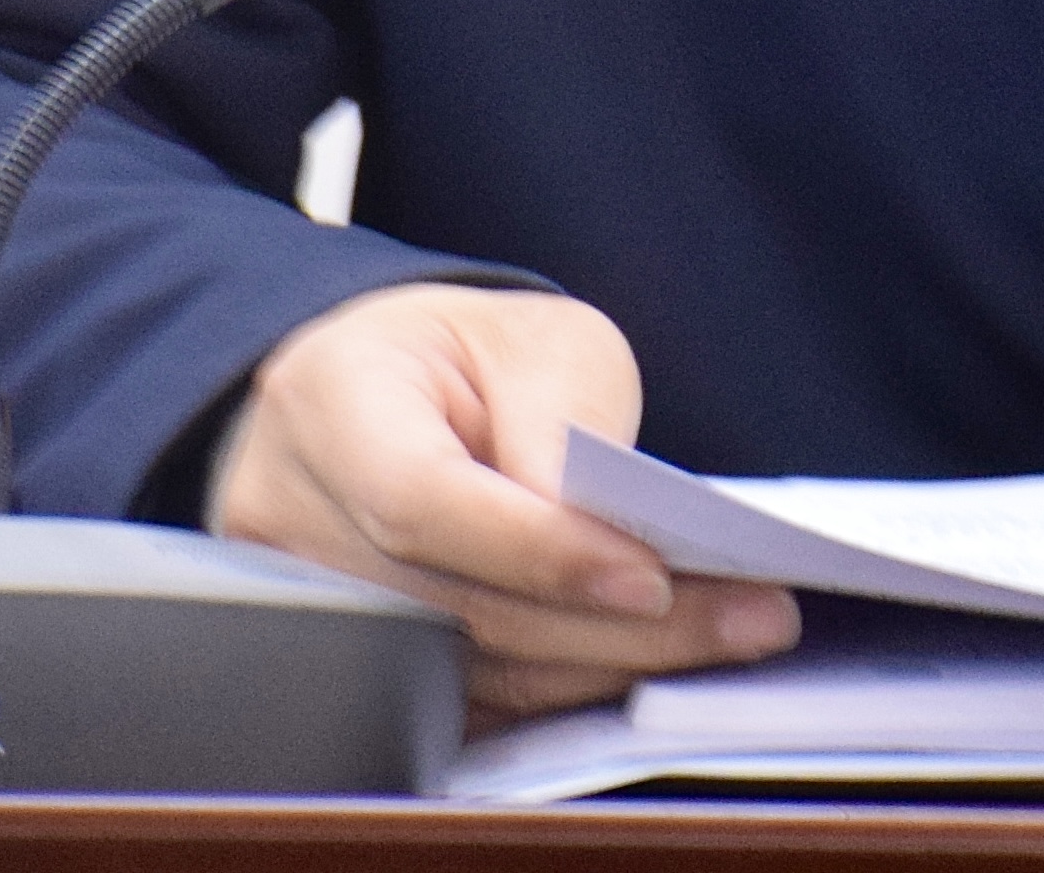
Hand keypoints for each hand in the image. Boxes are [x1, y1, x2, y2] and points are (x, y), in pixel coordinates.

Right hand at [206, 283, 798, 714]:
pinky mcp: (353, 669)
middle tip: (749, 620)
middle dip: (610, 627)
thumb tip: (615, 545)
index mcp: (330, 402)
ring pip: (465, 673)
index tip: (651, 578)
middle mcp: (293, 516)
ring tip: (730, 639)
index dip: (536, 551)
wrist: (375, 389)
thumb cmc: (460, 356)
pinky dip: (563, 691)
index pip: (422, 500)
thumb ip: (568, 424)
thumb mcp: (534, 338)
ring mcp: (309, 608)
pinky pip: (463, 706)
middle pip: (452, 608)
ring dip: (605, 667)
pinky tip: (650, 667)